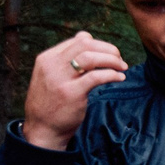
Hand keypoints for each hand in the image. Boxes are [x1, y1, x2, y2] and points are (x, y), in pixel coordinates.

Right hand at [21, 31, 128, 150]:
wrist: (42, 129)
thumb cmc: (51, 101)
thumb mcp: (51, 75)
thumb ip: (66, 57)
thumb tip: (86, 35)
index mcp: (47, 58)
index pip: (78, 40)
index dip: (99, 44)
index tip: (110, 54)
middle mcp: (52, 65)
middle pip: (85, 44)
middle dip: (108, 49)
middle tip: (120, 59)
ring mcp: (60, 79)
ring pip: (91, 57)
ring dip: (112, 60)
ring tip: (122, 67)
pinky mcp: (71, 93)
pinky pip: (97, 77)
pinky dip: (112, 75)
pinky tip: (119, 78)